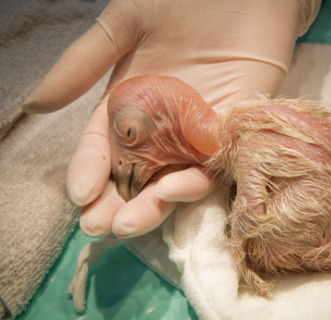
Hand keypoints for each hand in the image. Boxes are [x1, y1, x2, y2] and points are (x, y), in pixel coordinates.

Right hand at [22, 0, 309, 237]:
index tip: (79, 194)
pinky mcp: (234, 129)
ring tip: (131, 223)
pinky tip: (175, 190)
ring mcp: (199, 129)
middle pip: (138, 171)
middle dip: (118, 199)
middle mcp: (164, 123)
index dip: (91, 169)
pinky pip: (215, 163)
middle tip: (100, 225)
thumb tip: (35, 106)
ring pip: (175, 176)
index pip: (105, 144)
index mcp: (132, 100)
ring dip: (153, 202)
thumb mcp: (125, 24)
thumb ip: (85, 63)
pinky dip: (196, 179)